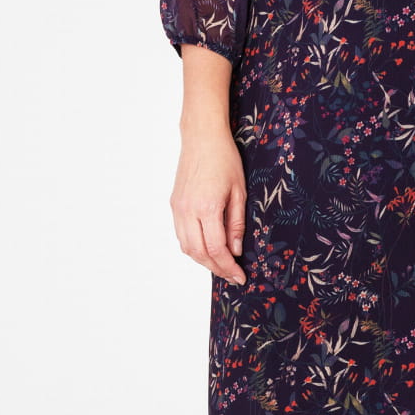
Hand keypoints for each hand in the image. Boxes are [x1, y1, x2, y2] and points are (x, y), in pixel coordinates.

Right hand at [171, 124, 246, 284]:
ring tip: (221, 265)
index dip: (228, 267)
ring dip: (203, 261)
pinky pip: (181, 235)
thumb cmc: (225, 159)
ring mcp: (178, 208)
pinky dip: (193, 247)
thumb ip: (237, 223)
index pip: (217, 249)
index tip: (240, 276)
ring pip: (187, 247)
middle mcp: (188, 211)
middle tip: (232, 276)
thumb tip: (236, 250)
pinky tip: (207, 249)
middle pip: (199, 253)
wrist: (202, 138)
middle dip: (216, 268)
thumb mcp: (239, 191)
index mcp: (208, 208)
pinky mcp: (174, 204)